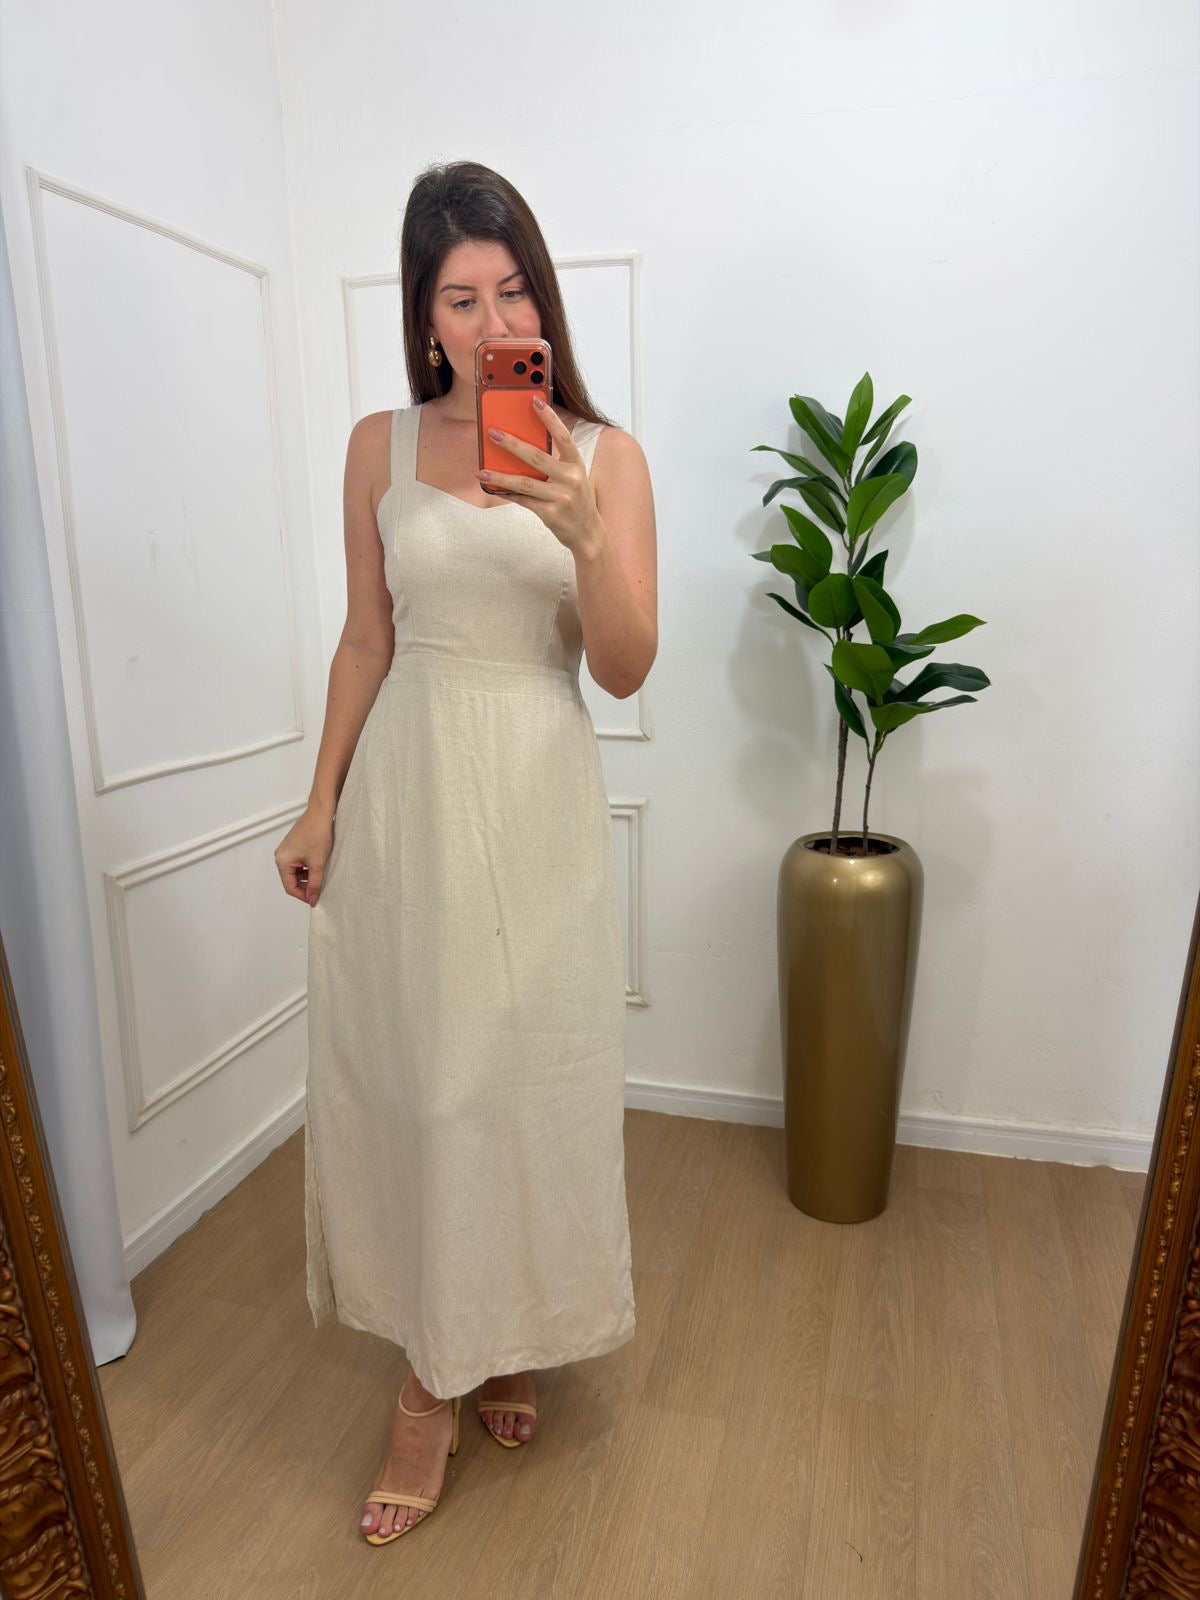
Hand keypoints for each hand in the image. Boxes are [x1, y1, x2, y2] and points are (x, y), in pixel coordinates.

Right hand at [274, 807, 333, 905]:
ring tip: (320, 877)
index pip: (290, 887)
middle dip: (305, 887)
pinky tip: (318, 867)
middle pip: (291, 880)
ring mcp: (287, 851)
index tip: (315, 900)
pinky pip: (298, 864)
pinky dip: (307, 869)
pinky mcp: (294, 846)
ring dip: (307, 878)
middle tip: (319, 891)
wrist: (321, 812)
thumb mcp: (318, 863)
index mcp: (282, 861)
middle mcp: (281, 856)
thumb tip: (313, 900)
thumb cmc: (317, 833)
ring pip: (296, 873)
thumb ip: (315, 884)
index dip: (303, 895)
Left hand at [475, 396, 598, 553]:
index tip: (534, 401)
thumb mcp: (571, 476)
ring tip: (480, 470)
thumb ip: (553, 462)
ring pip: (524, 483)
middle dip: (512, 444)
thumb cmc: (574, 499)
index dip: (550, 418)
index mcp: (576, 464)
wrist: (587, 532)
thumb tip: (520, 446)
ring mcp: (561, 498)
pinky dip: (506, 493)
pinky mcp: (550, 514)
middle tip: (493, 433)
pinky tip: (491, 487)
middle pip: (537, 457)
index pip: (563, 436)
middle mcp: (571, 479)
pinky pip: (523, 500)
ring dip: (500, 475)